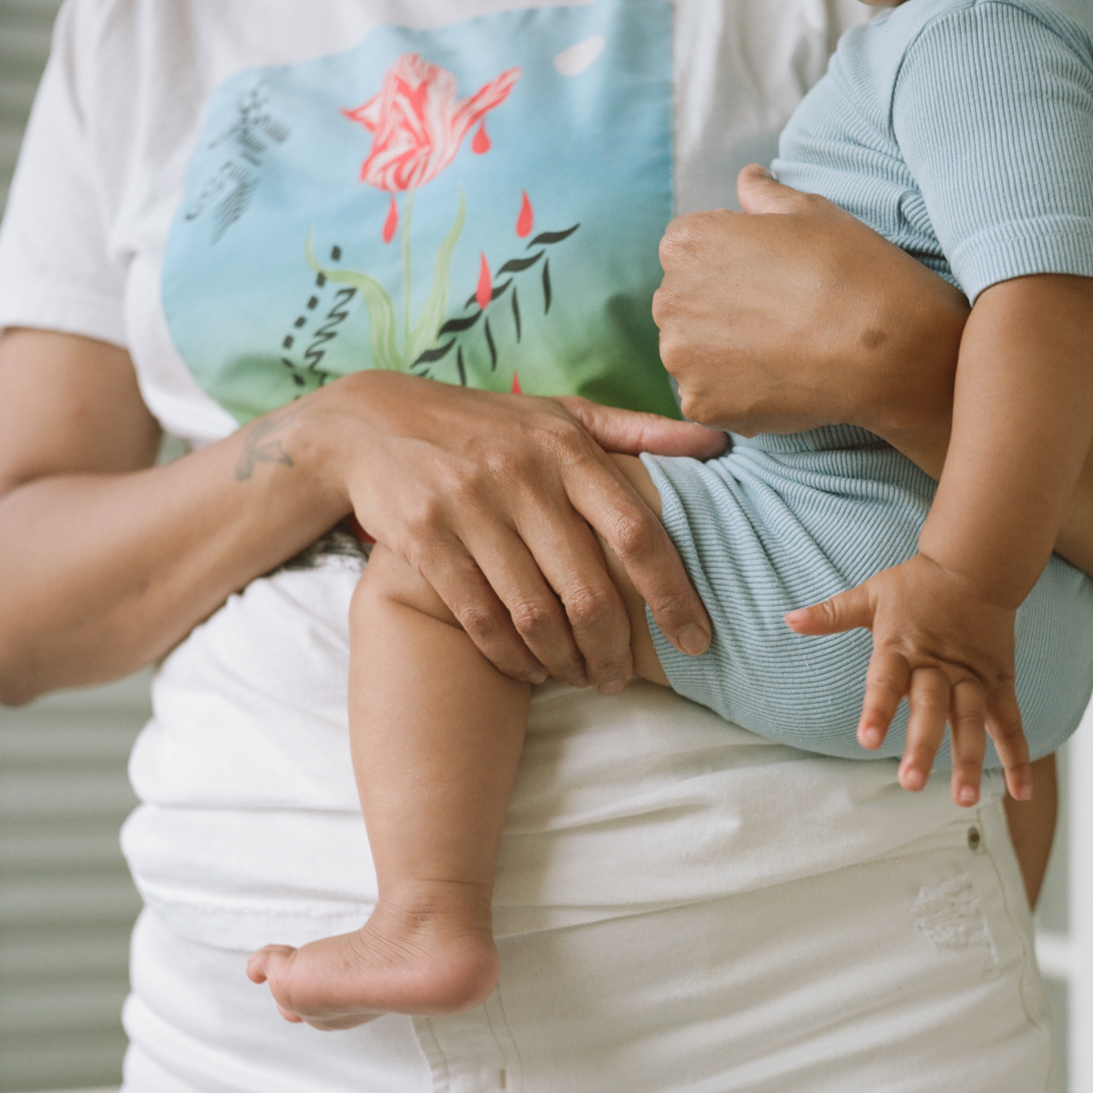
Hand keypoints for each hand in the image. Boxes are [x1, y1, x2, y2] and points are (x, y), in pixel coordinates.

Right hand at [312, 372, 725, 689]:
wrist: (373, 422)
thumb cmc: (489, 425)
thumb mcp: (561, 414)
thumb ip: (639, 432)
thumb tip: (719, 444)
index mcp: (567, 449)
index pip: (637, 531)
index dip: (673, 594)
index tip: (697, 640)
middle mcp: (521, 477)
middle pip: (587, 590)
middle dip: (613, 649)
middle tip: (621, 678)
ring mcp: (469, 508)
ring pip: (534, 615)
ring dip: (564, 662)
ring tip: (580, 678)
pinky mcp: (424, 537)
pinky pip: (481, 619)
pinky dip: (511, 658)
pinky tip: (530, 670)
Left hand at [654, 165, 967, 437]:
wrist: (885, 348)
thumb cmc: (851, 270)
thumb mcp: (810, 211)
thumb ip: (764, 196)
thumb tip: (748, 180)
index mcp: (687, 242)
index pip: (689, 252)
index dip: (731, 265)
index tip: (769, 279)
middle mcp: (669, 298)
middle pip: (684, 305)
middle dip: (719, 311)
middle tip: (777, 321)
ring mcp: (680, 357)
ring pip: (692, 355)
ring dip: (722, 356)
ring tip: (779, 355)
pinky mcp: (699, 404)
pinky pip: (707, 399)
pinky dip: (734, 396)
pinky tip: (776, 385)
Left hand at [786, 553, 1032, 805]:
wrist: (976, 564)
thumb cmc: (917, 584)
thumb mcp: (870, 595)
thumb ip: (831, 614)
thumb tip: (789, 619)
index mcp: (902, 648)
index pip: (886, 681)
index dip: (878, 710)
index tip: (867, 740)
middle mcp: (940, 667)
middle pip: (932, 708)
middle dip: (923, 746)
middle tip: (911, 783)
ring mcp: (973, 677)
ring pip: (972, 722)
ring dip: (969, 759)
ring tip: (963, 799)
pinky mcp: (999, 683)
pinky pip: (1011, 723)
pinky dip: (1017, 756)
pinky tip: (1019, 792)